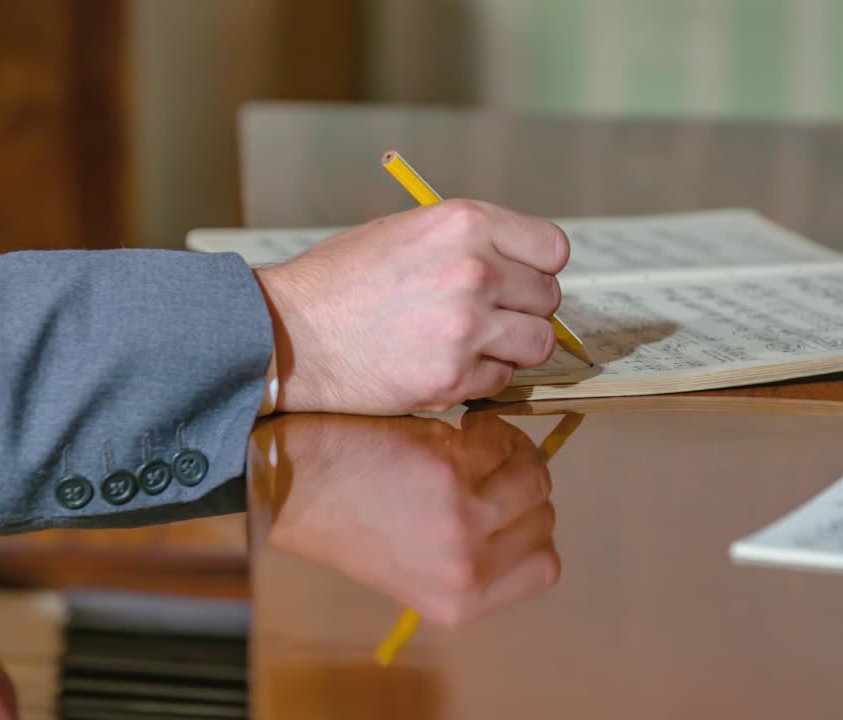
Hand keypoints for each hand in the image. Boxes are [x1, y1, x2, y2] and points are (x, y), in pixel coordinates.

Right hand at [254, 199, 568, 413]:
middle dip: (523, 309)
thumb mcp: (407, 231)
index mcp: (465, 223)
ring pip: (536, 344)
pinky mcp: (455, 377)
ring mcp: (467, 327)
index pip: (553, 249)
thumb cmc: (341, 281)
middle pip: (548, 298)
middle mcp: (474, 270)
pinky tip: (443, 364)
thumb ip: (469, 242)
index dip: (538, 268)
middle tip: (486, 316)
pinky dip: (480, 378)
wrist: (289, 333)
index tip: (520, 279)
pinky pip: (502, 380)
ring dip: (512, 347)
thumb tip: (521, 267)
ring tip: (471, 343)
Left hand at [261, 411, 559, 625]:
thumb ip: (477, 556)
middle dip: (522, 483)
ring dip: (511, 451)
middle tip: (489, 465)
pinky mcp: (450, 471)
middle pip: (544, 515)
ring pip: (533, 475)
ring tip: (475, 444)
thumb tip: (532, 505)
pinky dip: (488, 429)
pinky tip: (459, 429)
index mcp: (462, 604)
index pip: (545, 567)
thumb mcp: (420, 570)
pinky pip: (502, 441)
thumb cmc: (352, 522)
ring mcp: (462, 522)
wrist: (296, 486)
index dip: (533, 530)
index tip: (507, 505)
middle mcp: (467, 570)